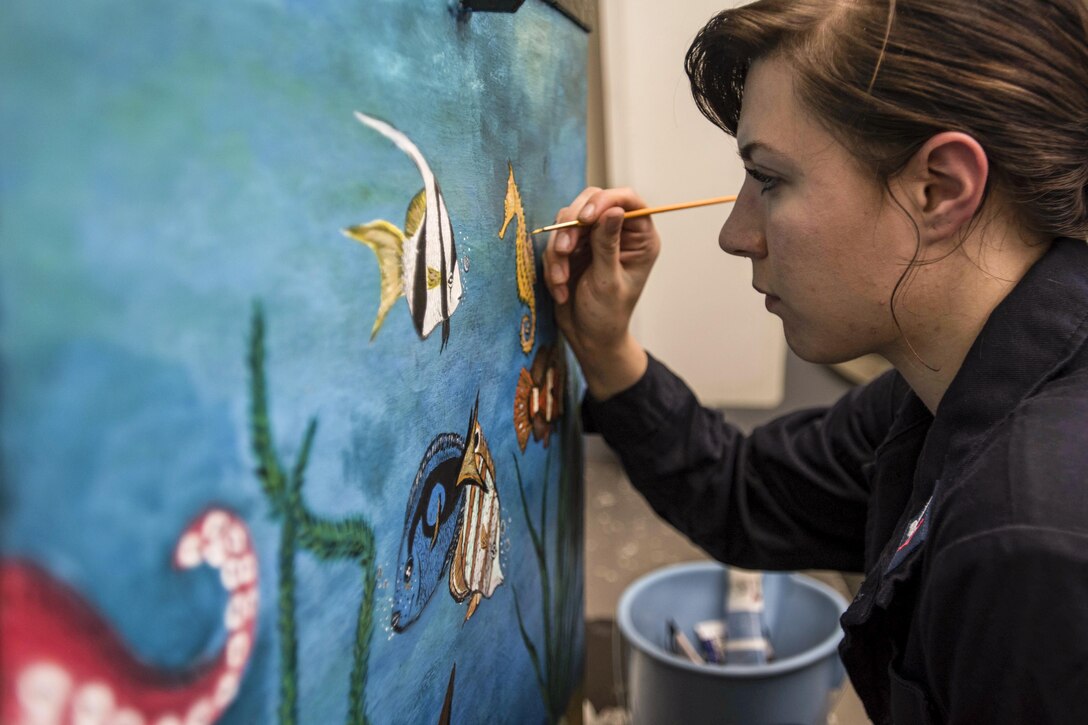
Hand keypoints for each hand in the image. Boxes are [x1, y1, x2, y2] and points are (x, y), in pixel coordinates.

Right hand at [543, 187, 660, 399]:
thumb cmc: (607, 315)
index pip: (627, 200)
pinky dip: (553, 264)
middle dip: (572, 227)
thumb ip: (608, 244)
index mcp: (640, 238)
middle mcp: (617, 232)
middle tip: (564, 251)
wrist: (588, 338)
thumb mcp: (608, 280)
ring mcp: (593, 238)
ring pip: (567, 221)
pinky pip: (555, 241)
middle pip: (591, 203)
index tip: (586, 217)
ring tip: (561, 280)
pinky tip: (560, 289)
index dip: (604, 200)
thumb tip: (613, 209)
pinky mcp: (573, 248)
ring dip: (559, 251)